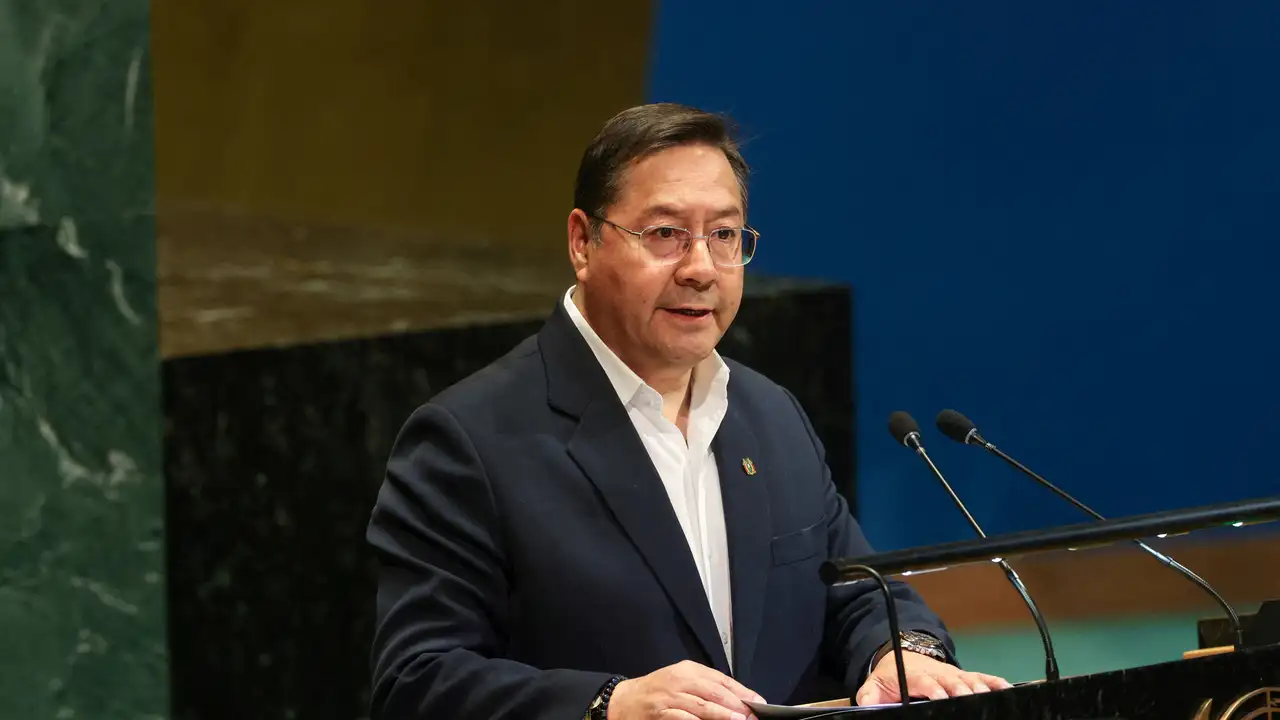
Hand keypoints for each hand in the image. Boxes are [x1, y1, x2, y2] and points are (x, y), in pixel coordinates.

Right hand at [607, 660, 765, 719]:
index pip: (721, 679)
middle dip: (736, 703)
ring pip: (701, 705)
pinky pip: (683, 717)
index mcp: (689, 669)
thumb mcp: (681, 681)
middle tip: (753, 714)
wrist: (624, 700)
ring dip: (722, 713)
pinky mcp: (661, 712)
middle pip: (714, 691)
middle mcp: (680, 680)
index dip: (741, 691)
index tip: (758, 702)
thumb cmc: (657, 691)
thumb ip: (705, 687)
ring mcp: (670, 696)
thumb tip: (738, 700)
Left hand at [855, 651, 1011, 705]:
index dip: (934, 689)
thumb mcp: (875, 685)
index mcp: (916, 676)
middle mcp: (938, 674)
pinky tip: (1007, 688)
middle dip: (962, 689)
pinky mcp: (964, 678)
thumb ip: (870, 696)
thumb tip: (866, 705)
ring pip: (970, 679)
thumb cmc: (892, 676)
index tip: (941, 696)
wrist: (902, 659)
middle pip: (953, 681)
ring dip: (982, 686)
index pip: (925, 682)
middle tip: (971, 699)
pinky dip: (995, 682)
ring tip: (992, 695)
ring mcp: (953, 675)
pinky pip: (982, 678)